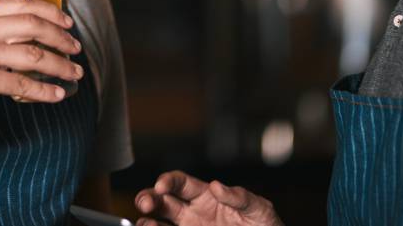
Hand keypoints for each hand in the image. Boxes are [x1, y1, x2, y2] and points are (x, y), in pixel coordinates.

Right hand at [0, 0, 82, 140]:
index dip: (50, 11)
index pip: (20, 3)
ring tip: (75, 73)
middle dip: (61, 37)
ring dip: (60, 65)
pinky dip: (46, 91)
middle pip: (32, 25)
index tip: (68, 22)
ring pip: (34, 55)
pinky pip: (24, 84)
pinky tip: (57, 94)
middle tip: (76, 49)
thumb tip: (34, 31)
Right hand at [135, 171, 282, 225]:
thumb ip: (240, 197)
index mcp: (206, 196)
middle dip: (149, 197)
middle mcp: (193, 212)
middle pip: (162, 200)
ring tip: (143, 223)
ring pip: (159, 222)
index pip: (180, 182)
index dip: (168, 181)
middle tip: (144, 202)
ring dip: (147, 221)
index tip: (162, 185)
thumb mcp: (258, 209)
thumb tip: (216, 186)